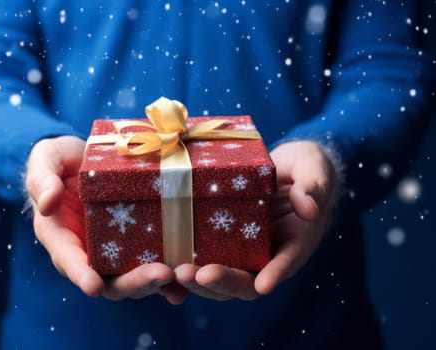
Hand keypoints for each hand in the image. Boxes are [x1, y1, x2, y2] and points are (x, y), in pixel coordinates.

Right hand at [25, 135, 187, 303]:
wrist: (83, 159)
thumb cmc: (59, 161)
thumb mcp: (46, 162)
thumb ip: (42, 180)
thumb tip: (46, 204)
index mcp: (61, 236)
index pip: (68, 260)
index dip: (80, 275)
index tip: (93, 286)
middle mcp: (88, 252)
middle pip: (108, 280)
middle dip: (133, 282)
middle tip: (160, 274)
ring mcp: (114, 250)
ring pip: (133, 278)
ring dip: (156, 282)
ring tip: (179, 277)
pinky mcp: (135, 243)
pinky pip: (151, 262)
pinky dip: (170, 275)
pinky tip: (191, 274)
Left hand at [175, 141, 337, 299]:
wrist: (285, 166)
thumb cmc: (306, 168)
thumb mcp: (314, 171)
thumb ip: (313, 187)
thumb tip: (309, 209)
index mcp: (295, 241)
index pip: (287, 261)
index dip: (276, 273)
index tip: (263, 284)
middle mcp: (268, 253)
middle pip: (247, 281)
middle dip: (223, 282)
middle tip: (196, 275)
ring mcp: (244, 249)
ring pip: (222, 278)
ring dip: (200, 281)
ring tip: (176, 273)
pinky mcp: (222, 239)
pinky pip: (205, 258)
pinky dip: (188, 266)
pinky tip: (165, 265)